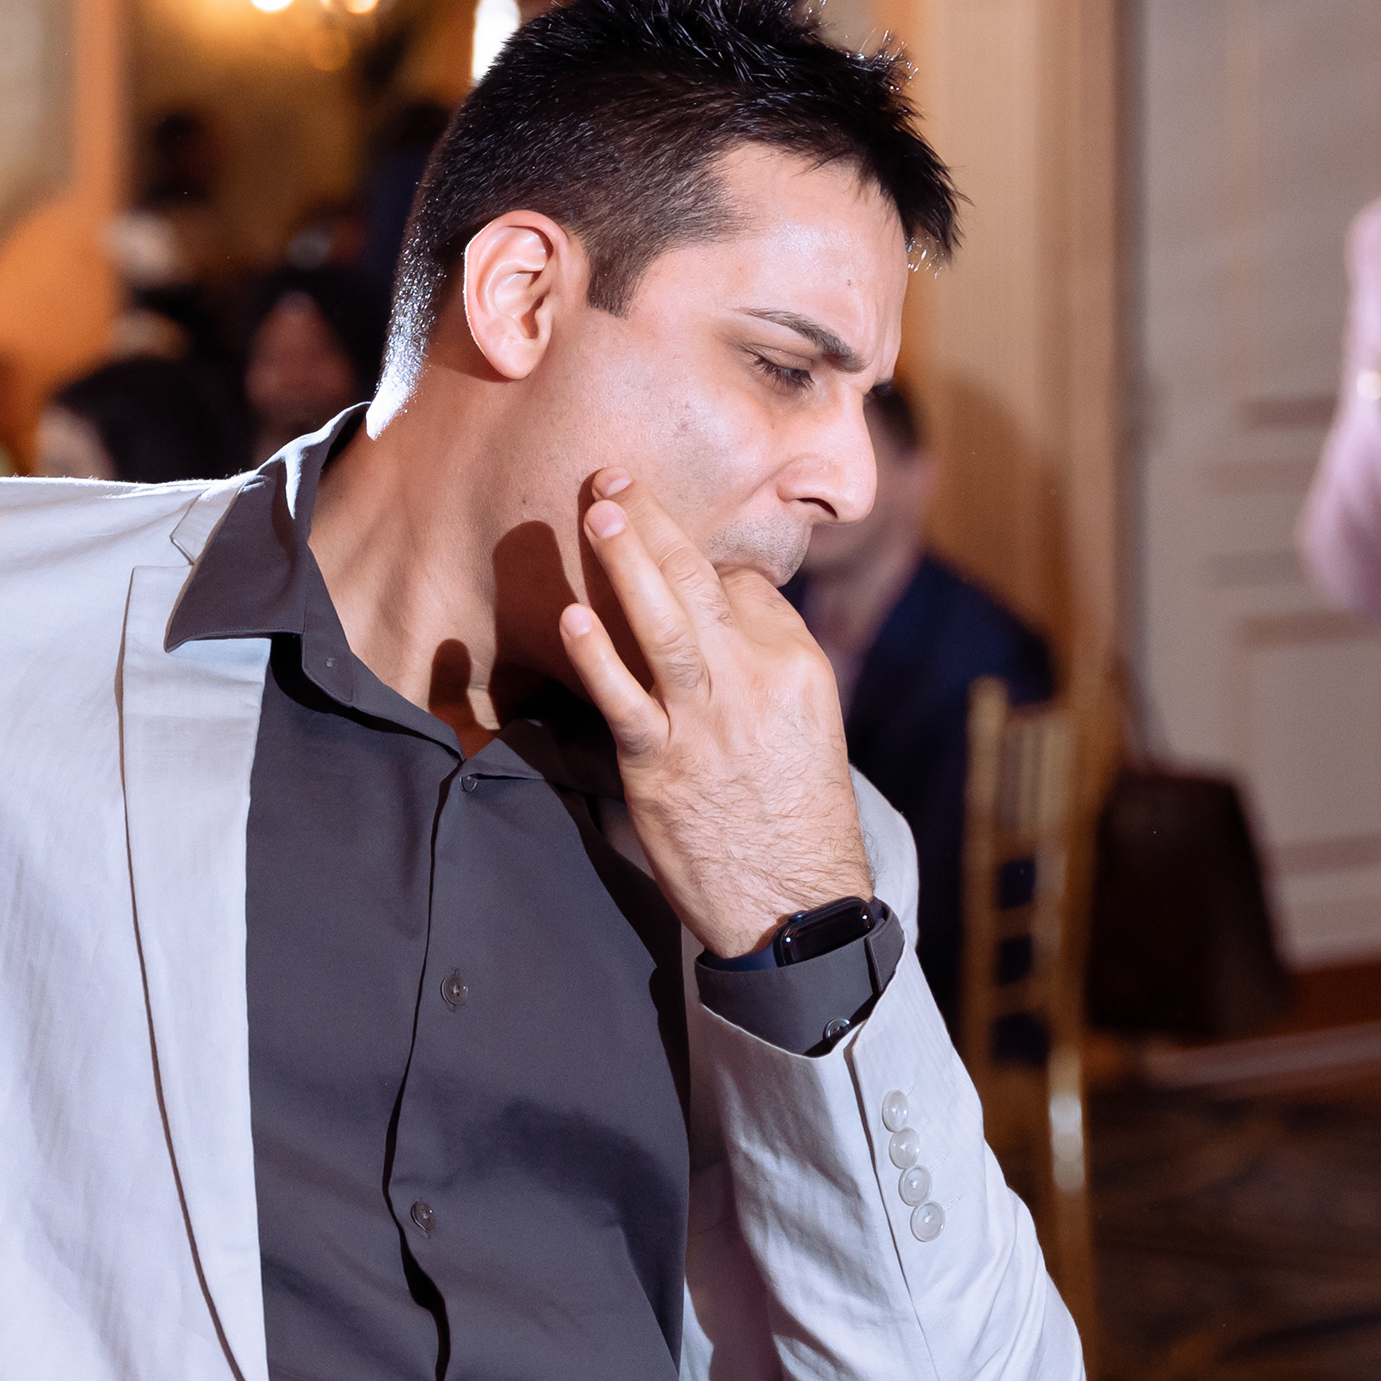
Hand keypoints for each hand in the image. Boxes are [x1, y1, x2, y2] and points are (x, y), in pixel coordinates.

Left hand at [553, 471, 870, 954]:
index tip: (663, 541)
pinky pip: (626, 700)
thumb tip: (720, 605)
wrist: (796, 902)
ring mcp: (707, 723)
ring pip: (665, 623)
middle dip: (656, 523)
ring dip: (628, 560)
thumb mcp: (807, 720)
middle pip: (704, 581)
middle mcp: (756, 681)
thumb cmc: (794, 810)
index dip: (700, 560)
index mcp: (796, 663)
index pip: (744, 584)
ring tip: (598, 509)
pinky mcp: (662, 767)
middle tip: (611, 479)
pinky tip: (572, 620)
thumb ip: (763, 659)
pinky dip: (598, 656)